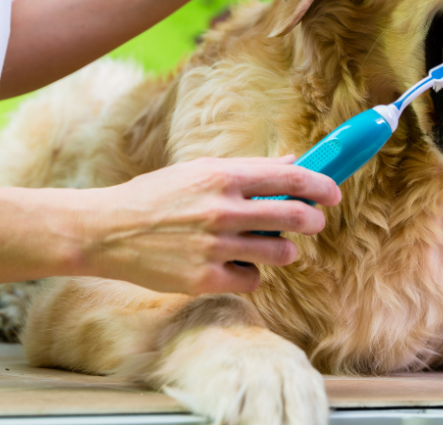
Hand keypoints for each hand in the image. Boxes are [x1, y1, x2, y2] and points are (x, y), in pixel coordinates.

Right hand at [79, 156, 341, 294]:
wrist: (108, 231)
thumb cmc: (156, 196)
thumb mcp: (199, 171)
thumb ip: (248, 170)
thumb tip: (294, 163)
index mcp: (223, 177)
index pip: (290, 179)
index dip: (321, 186)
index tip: (334, 192)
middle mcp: (222, 211)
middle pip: (294, 217)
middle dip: (313, 220)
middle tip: (315, 222)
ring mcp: (214, 247)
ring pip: (279, 252)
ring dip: (285, 249)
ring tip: (275, 246)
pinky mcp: (204, 278)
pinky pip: (252, 279)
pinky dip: (251, 273)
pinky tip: (237, 265)